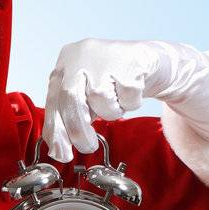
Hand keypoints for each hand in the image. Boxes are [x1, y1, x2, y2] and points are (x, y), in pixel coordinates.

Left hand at [41, 37, 208, 162]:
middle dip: (82, 132)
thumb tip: (51, 153)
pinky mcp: (131, 57)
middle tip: (90, 145)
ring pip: (99, 101)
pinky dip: (132, 100)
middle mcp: (79, 55)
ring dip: (112, 113)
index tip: (66, 155)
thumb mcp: (91, 99)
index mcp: (65, 65)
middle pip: (72, 105)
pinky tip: (136, 94)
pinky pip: (127, 94)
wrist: (157, 61)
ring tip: (120, 109)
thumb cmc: (119, 84)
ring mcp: (105, 54)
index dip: (58, 133)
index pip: (54, 105)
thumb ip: (74, 117)